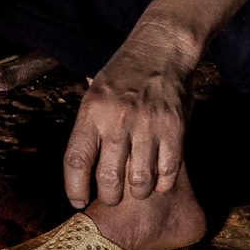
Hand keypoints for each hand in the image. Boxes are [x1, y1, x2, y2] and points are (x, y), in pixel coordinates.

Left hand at [62, 25, 198, 207]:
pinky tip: (159, 179)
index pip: (76, 161)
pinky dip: (163, 183)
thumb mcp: (95, 94)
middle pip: (108, 179)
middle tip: (112, 196)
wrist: (162, 50)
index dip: (74, 188)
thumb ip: (88, 129)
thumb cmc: (125, 76)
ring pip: (140, 181)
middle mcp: (118, 119)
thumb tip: (78, 173)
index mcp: (92, 112)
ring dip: (138, 192)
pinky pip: (168, 171)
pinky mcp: (174, 128)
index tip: (78, 200)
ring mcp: (148, 125)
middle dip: (109, 197)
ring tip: (137, 188)